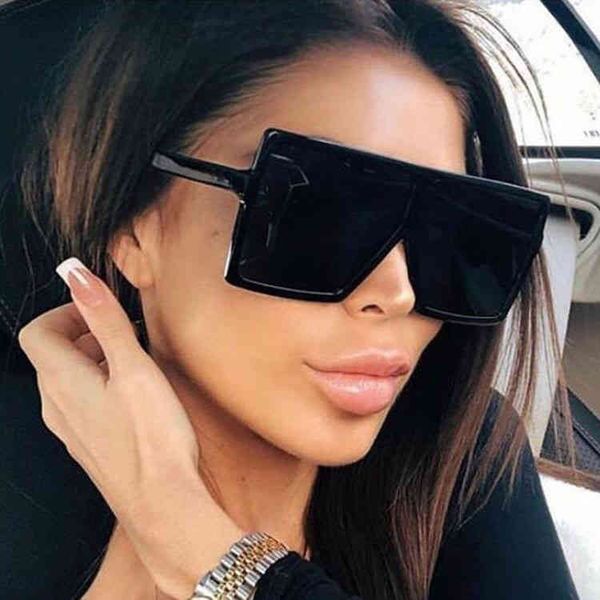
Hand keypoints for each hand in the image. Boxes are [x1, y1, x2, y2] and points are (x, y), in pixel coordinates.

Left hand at [18, 256, 249, 597]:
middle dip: (83, 333)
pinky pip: (80, 403)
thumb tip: (75, 273)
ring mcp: (69, 429)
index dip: (65, 312)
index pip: (38, 332)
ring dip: (93, 360)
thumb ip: (104, 317)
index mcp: (62, 381)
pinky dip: (99, 385)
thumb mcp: (132, 366)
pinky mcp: (86, 445)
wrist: (161, 503)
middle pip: (51, 355)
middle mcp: (56, 405)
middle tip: (123, 332)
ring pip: (67, 380)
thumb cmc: (151, 438)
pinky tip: (133, 396)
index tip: (100, 310)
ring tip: (132, 361)